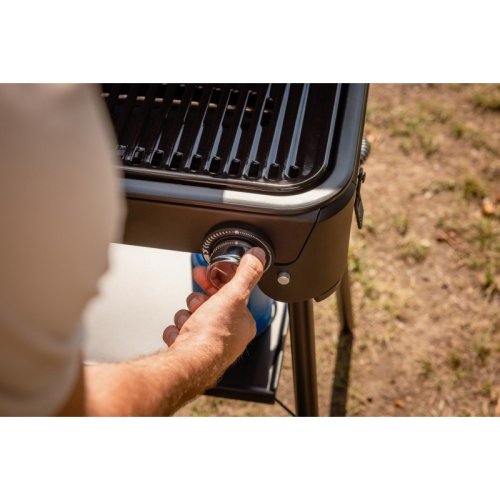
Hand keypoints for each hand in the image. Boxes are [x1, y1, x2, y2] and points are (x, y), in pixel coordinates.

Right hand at [162, 247, 265, 377]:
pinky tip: (179, 334)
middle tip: (196, 301)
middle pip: (209, 305)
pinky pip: (179, 332)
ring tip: (188, 322)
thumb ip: (247, 273)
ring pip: (192, 317)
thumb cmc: (213, 336)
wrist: (189, 362)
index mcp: (243, 323)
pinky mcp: (190, 351)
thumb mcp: (234, 295)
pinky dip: (176, 331)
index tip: (206, 273)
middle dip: (198, 300)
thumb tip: (258, 256)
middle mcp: (228, 335)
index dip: (216, 281)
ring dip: (186, 316)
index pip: (231, 294)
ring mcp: (208, 344)